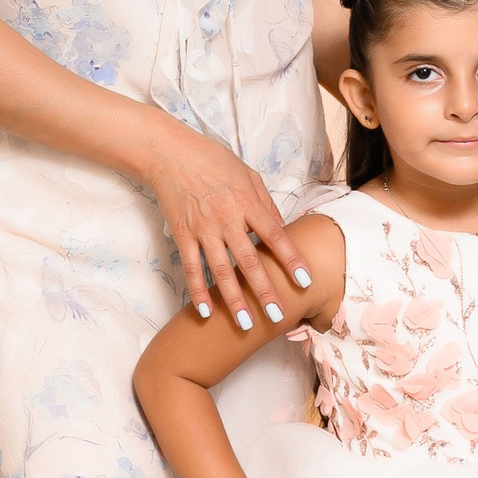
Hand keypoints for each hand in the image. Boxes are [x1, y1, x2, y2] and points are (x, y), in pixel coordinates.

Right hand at [141, 126, 310, 332]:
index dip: (291, 259)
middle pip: (249, 261)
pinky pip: (191, 268)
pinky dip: (197, 290)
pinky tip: (206, 311)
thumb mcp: (248, 174)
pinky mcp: (183, 235)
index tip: (305, 280)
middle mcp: (227, 219)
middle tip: (278, 316)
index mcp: (247, 202)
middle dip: (264, 291)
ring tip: (245, 324)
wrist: (171, 153)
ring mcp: (203, 229)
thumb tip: (281, 228)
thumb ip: (265, 203)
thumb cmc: (213, 161)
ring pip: (221, 271)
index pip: (275, 235)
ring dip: (233, 299)